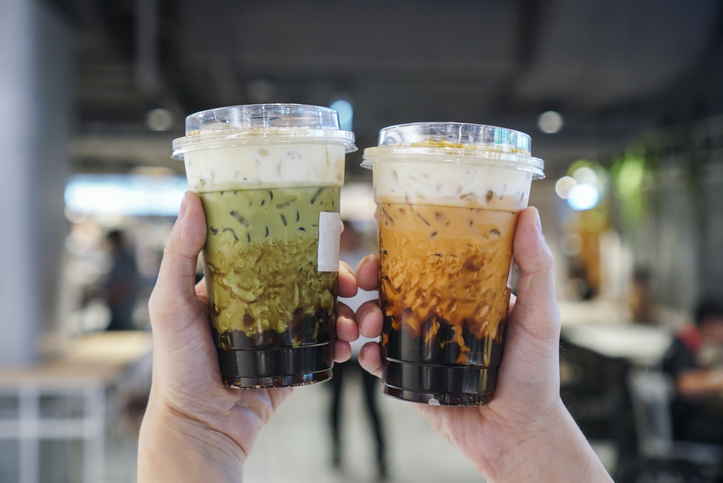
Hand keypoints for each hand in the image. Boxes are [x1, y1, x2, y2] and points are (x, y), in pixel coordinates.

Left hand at [138, 191, 358, 481]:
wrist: (200, 427)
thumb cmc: (178, 365)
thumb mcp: (170, 303)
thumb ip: (179, 254)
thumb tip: (192, 199)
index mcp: (232, 286)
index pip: (272, 252)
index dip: (302, 242)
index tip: (328, 238)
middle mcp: (258, 305)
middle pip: (306, 279)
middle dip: (335, 278)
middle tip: (351, 283)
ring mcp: (277, 334)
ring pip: (321, 311)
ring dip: (344, 312)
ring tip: (353, 323)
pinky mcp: (292, 362)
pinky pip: (324, 346)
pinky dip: (341, 344)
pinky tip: (348, 346)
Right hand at [356, 207, 610, 481]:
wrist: (519, 434)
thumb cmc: (536, 373)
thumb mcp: (540, 315)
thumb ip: (535, 267)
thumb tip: (528, 213)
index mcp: (464, 292)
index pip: (428, 256)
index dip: (401, 240)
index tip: (381, 224)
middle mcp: (438, 313)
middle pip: (394, 282)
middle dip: (372, 274)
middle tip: (366, 276)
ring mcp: (421, 344)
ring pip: (378, 316)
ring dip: (363, 312)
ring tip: (366, 323)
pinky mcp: (409, 375)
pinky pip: (379, 359)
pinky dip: (367, 353)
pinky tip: (369, 353)